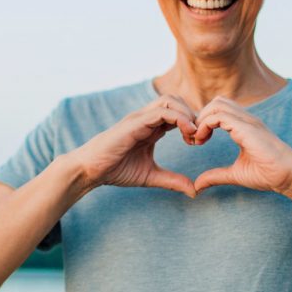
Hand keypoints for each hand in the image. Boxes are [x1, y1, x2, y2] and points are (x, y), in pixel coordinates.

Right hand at [70, 95, 198, 197]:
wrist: (91, 170)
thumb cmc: (115, 170)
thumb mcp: (151, 176)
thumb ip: (172, 180)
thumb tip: (194, 191)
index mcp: (151, 127)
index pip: (178, 112)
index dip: (193, 123)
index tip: (200, 142)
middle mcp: (147, 118)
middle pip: (177, 100)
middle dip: (193, 114)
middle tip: (199, 136)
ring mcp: (140, 118)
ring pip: (170, 100)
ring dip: (187, 114)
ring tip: (194, 135)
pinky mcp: (135, 122)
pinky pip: (162, 111)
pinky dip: (179, 118)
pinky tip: (187, 134)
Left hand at [192, 96, 291, 195]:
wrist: (289, 176)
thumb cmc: (268, 174)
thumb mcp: (235, 174)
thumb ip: (216, 176)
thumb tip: (197, 186)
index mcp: (243, 127)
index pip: (219, 111)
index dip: (203, 122)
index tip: (196, 141)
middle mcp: (245, 120)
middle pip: (216, 102)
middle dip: (200, 117)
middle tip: (194, 138)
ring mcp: (247, 121)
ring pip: (216, 104)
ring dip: (201, 119)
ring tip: (197, 138)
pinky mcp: (246, 127)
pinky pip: (219, 116)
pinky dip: (205, 124)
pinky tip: (202, 140)